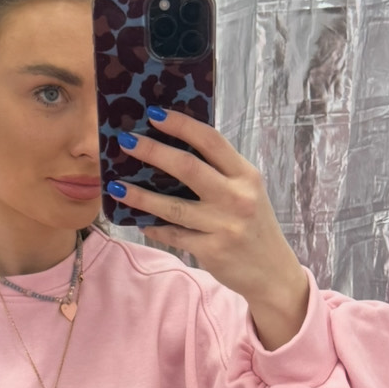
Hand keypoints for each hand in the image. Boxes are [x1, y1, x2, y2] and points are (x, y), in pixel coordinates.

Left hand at [108, 109, 310, 350]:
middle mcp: (237, 197)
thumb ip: (220, 172)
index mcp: (246, 175)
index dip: (182, 125)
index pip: (211, 141)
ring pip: (173, 206)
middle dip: (153, 151)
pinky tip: (141, 221)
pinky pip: (174, 235)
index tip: (155, 115)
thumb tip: (172, 150)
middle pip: (188, 167)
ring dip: (140, 196)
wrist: (273, 272)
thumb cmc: (254, 225)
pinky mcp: (212, 250)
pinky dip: (155, 227)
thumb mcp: (247, 192)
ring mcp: (224, 225)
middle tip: (126, 142)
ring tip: (115, 186)